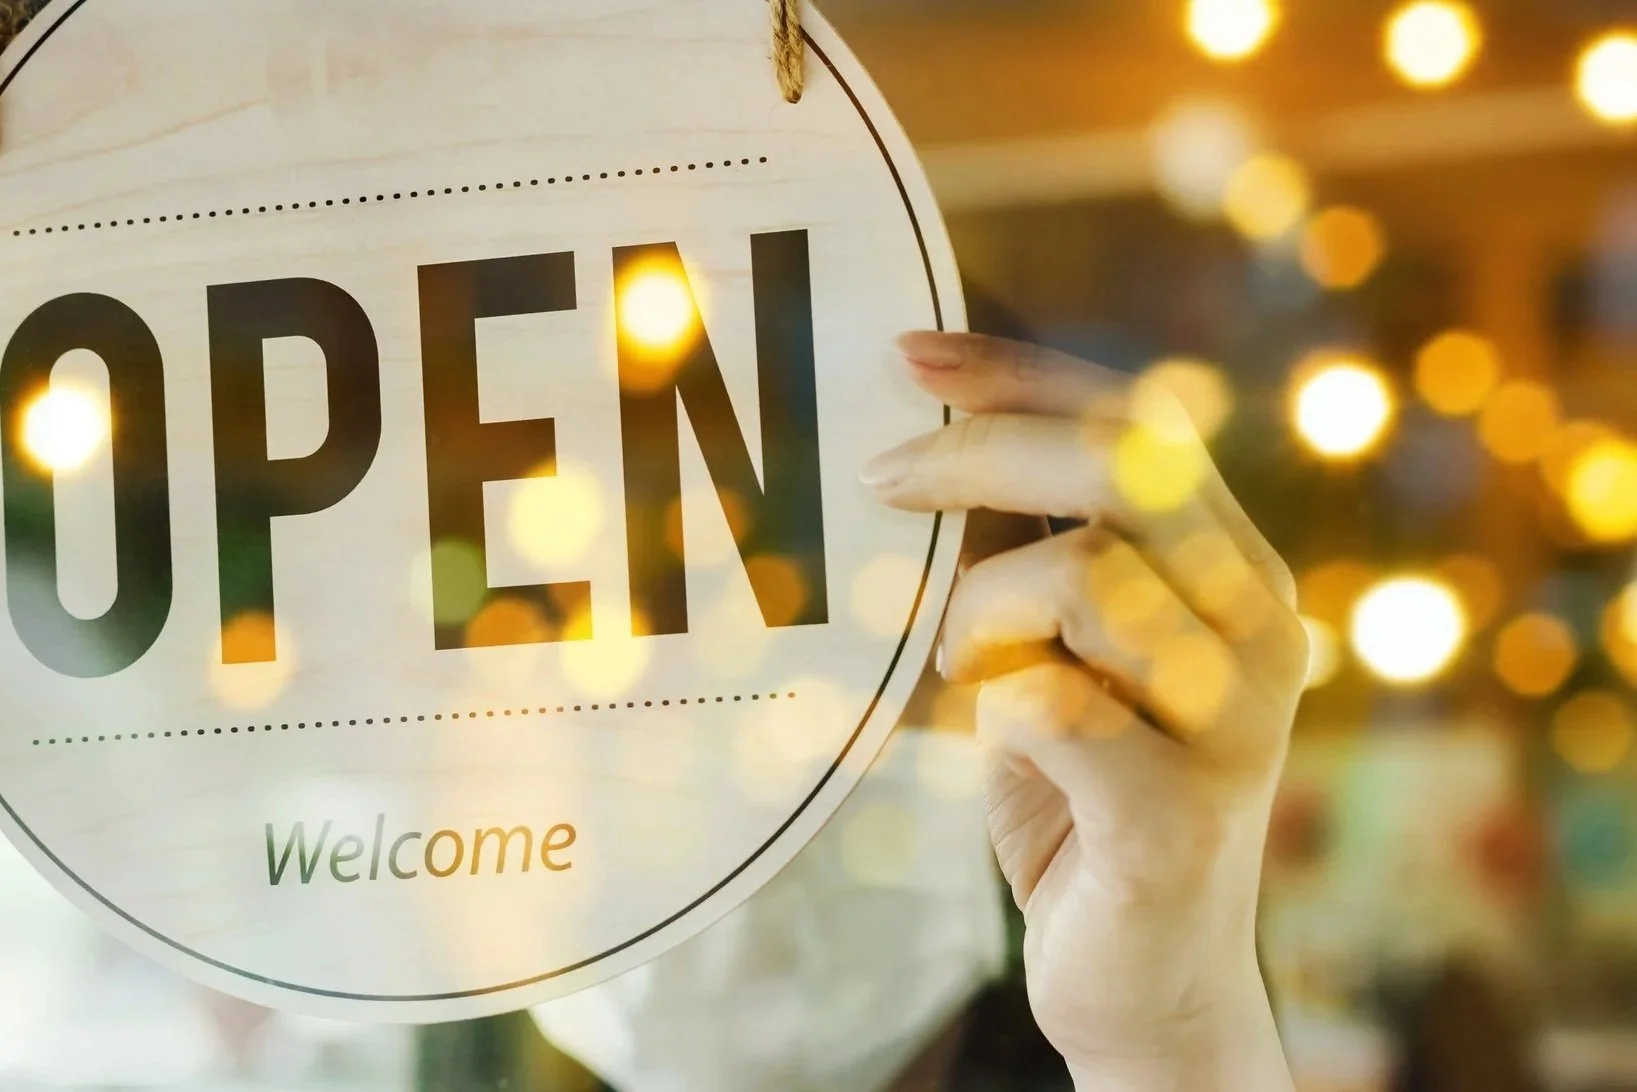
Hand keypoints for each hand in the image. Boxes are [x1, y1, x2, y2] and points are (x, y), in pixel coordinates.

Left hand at [864, 333, 1305, 1090]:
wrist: (1150, 980)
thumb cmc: (1085, 796)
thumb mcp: (1058, 650)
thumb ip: (1029, 552)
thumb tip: (925, 440)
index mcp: (1235, 570)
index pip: (1140, 422)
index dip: (1018, 373)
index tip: (908, 353)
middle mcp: (1261, 626)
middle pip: (1125, 466)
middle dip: (978, 452)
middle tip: (880, 481)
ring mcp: (1237, 723)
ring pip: (1083, 576)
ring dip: (979, 616)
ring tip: (969, 675)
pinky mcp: (1179, 818)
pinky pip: (1049, 703)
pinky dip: (991, 708)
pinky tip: (997, 741)